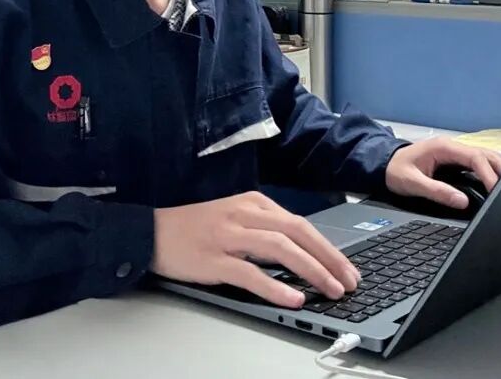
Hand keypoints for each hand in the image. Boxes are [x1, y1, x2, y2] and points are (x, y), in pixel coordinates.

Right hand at [151, 191, 359, 307]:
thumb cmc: (195, 228)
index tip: (347, 268)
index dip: (328, 248)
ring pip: (280, 249)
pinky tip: (294, 298)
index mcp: (253, 203)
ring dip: (312, 270)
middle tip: (349, 281)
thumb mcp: (235, 218)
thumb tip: (304, 254)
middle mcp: (244, 214)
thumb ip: (265, 230)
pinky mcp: (214, 259)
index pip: (301, 224)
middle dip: (329, 258)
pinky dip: (276, 287)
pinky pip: (251, 273)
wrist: (151, 232)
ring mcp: (228, 236)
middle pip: (298, 232)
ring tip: (331, 290)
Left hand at [385, 137, 500, 208]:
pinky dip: (488, 172)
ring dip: (497, 170)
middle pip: (485, 154)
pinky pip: (476, 164)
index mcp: (443, 147)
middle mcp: (452, 146)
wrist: (382, 163)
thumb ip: (438, 192)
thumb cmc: (395, 170)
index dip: (489, 174)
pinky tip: (494, 185)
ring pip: (484, 157)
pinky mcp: (454, 160)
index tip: (496, 190)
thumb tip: (463, 202)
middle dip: (500, 170)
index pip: (475, 157)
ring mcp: (454, 152)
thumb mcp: (413, 183)